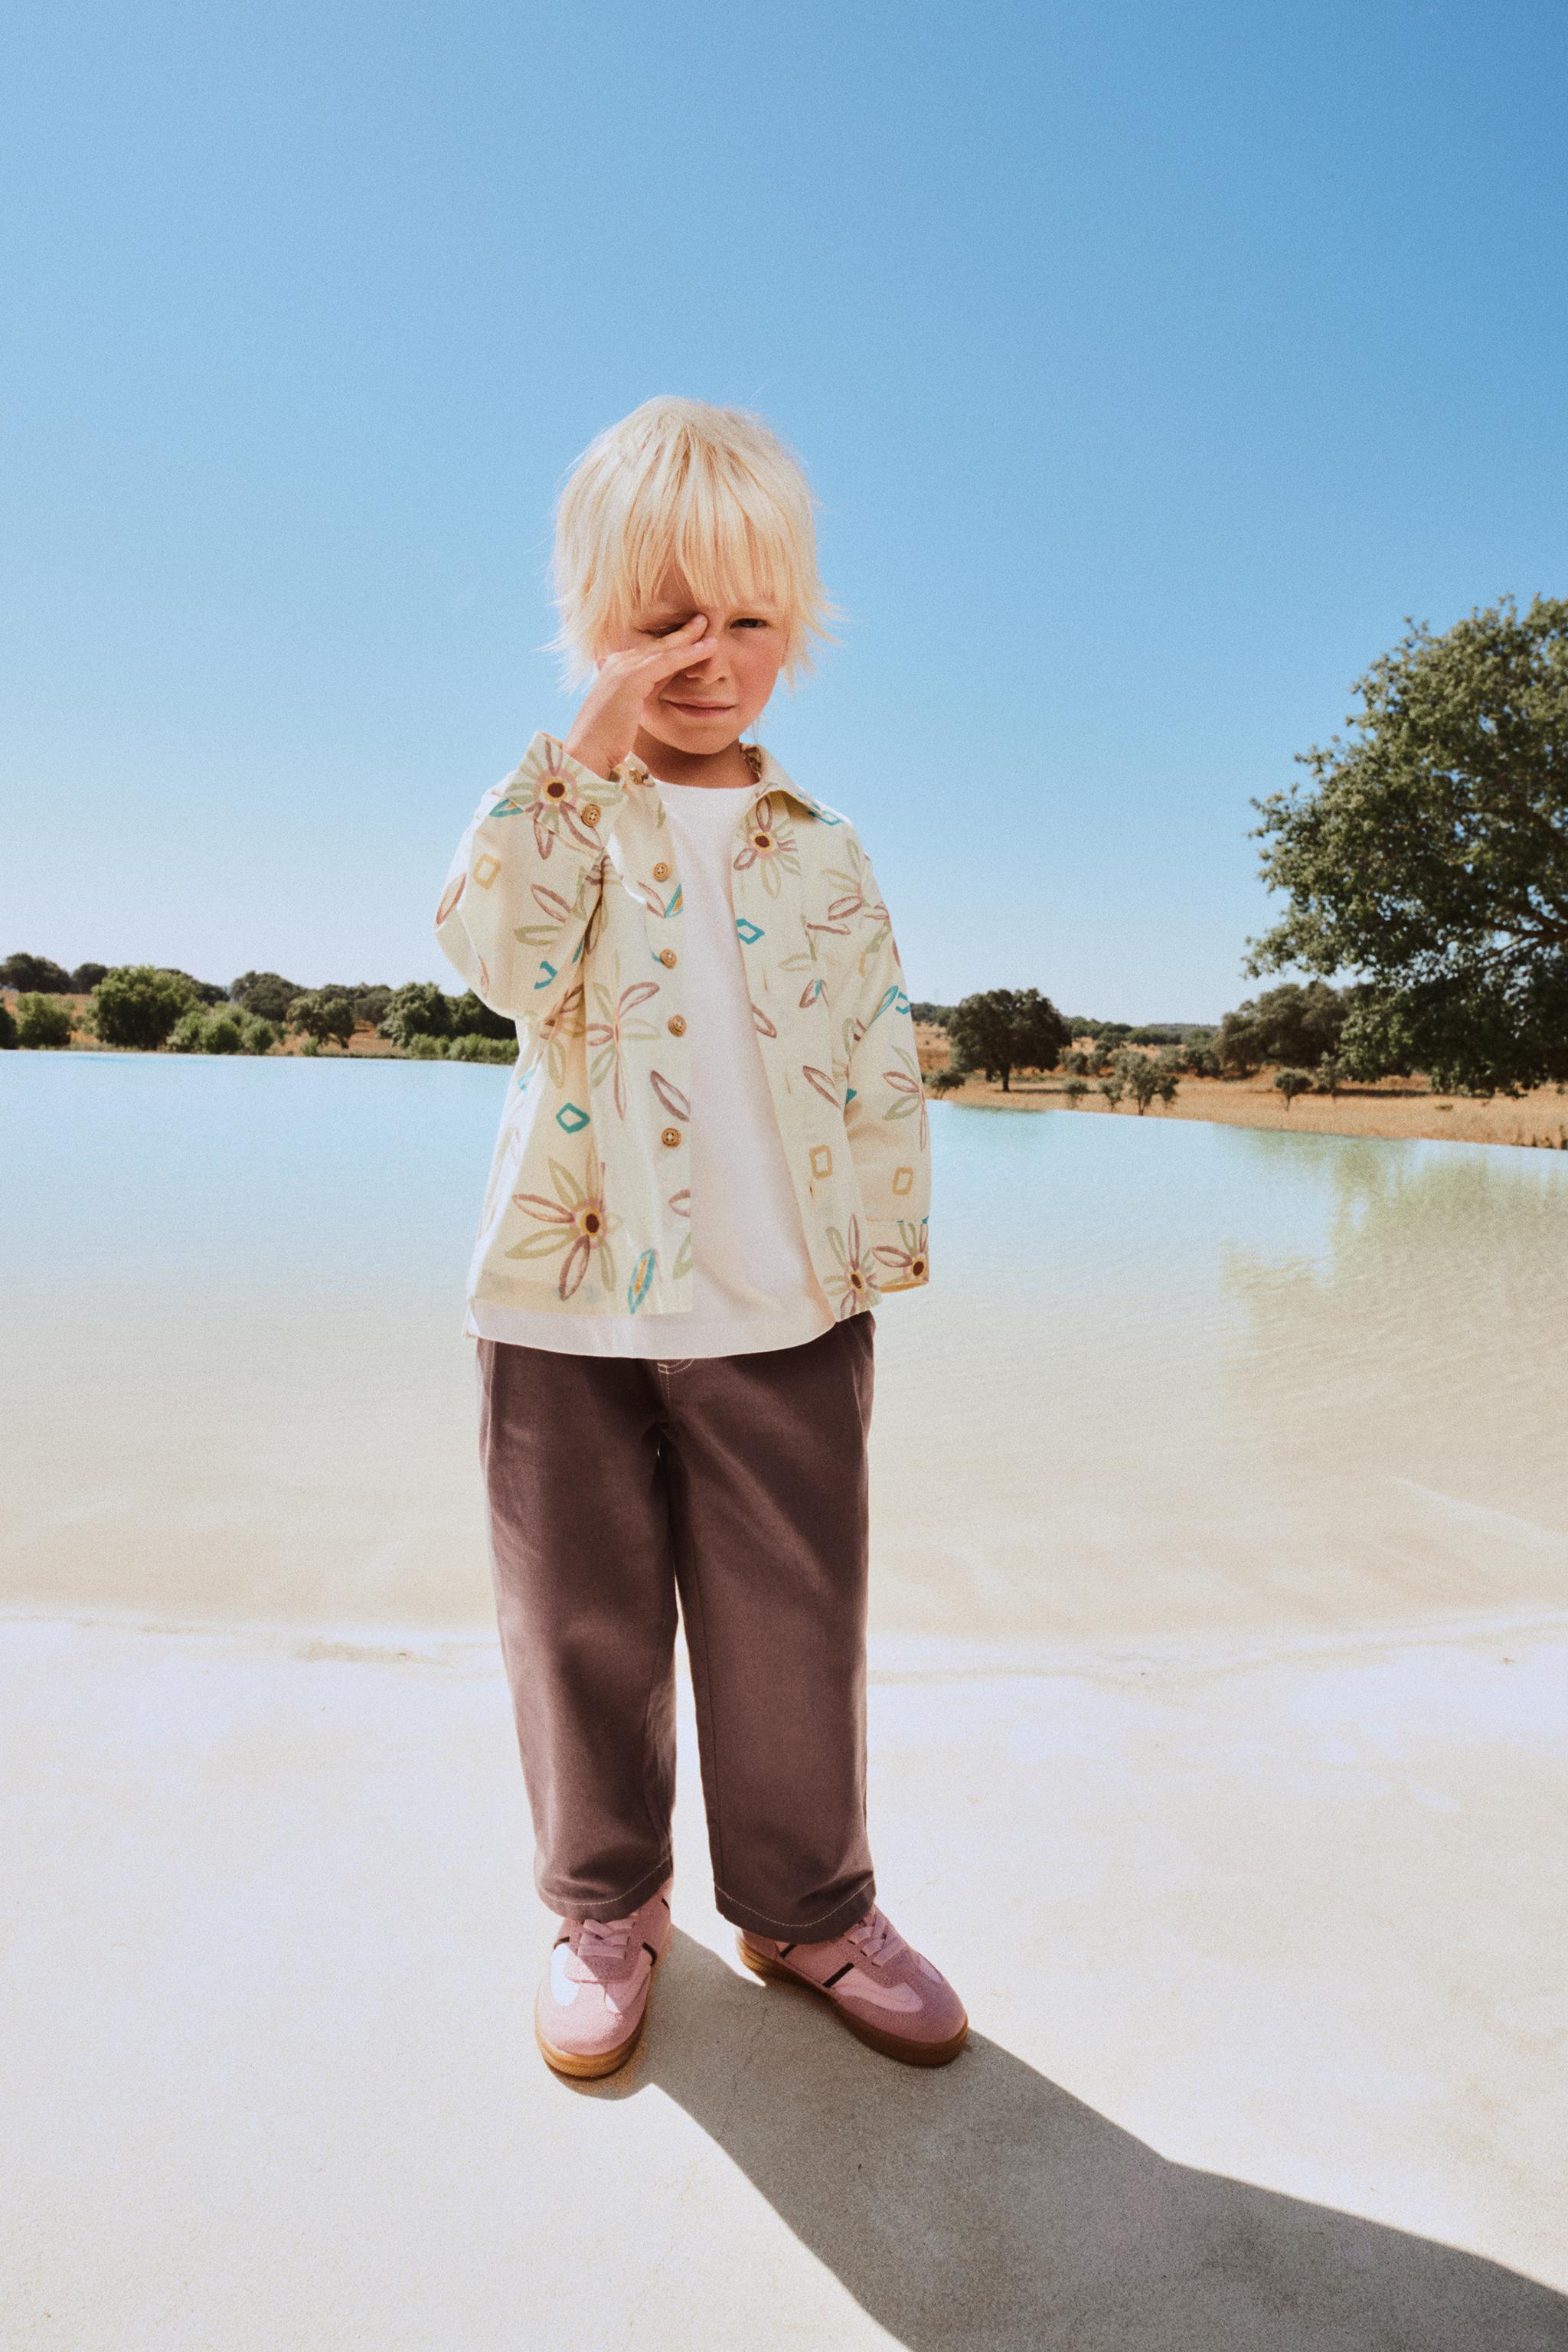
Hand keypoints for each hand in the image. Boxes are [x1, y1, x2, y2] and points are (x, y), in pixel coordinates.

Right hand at [563, 613, 717, 780]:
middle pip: (657, 645)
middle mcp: (617, 663)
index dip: (672, 644)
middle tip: (703, 619)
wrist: (587, 753)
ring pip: (663, 649)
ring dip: (689, 637)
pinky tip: (707, 647)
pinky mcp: (630, 678)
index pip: (650, 653)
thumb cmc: (607, 740)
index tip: (693, 635)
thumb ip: (645, 693)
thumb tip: (663, 686)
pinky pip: (666, 661)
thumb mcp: (630, 711)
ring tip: (709, 624)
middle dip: (681, 632)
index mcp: (615, 669)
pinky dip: (688, 653)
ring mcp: (622, 668)